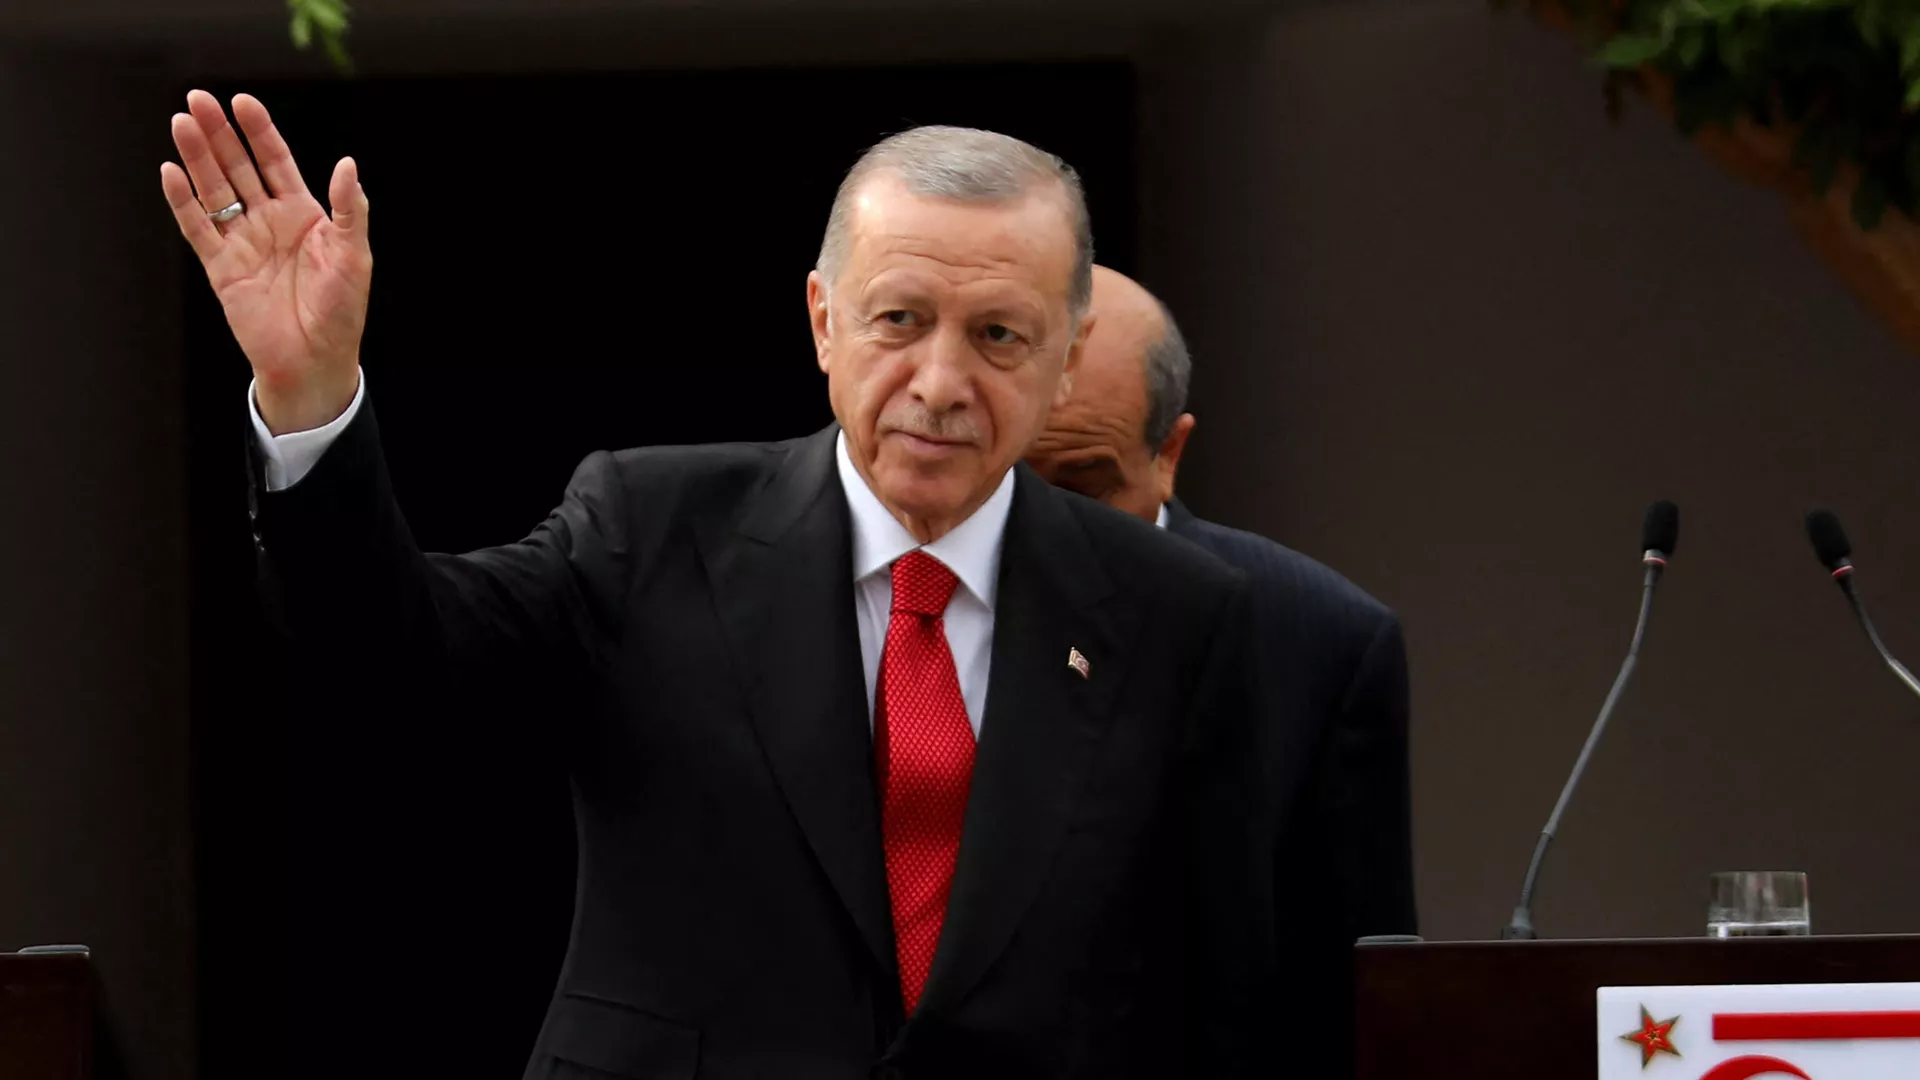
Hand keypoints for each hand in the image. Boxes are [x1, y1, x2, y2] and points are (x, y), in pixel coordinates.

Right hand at [161, 91, 369, 434]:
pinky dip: (183, 202)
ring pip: (214, 190)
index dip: (259, 131)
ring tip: (181, 123)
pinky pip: (197, 228)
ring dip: (197, 158)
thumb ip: (350, 210)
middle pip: (239, 167)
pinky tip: (170, 172)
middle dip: (219, 134)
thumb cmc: (341, 311)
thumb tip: (348, 164)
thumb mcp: (355, 256)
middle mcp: (269, 222)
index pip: (276, 161)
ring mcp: (242, 242)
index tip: (242, 102)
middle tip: (197, 99)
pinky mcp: (221, 267)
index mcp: (303, 214)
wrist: (314, 361)